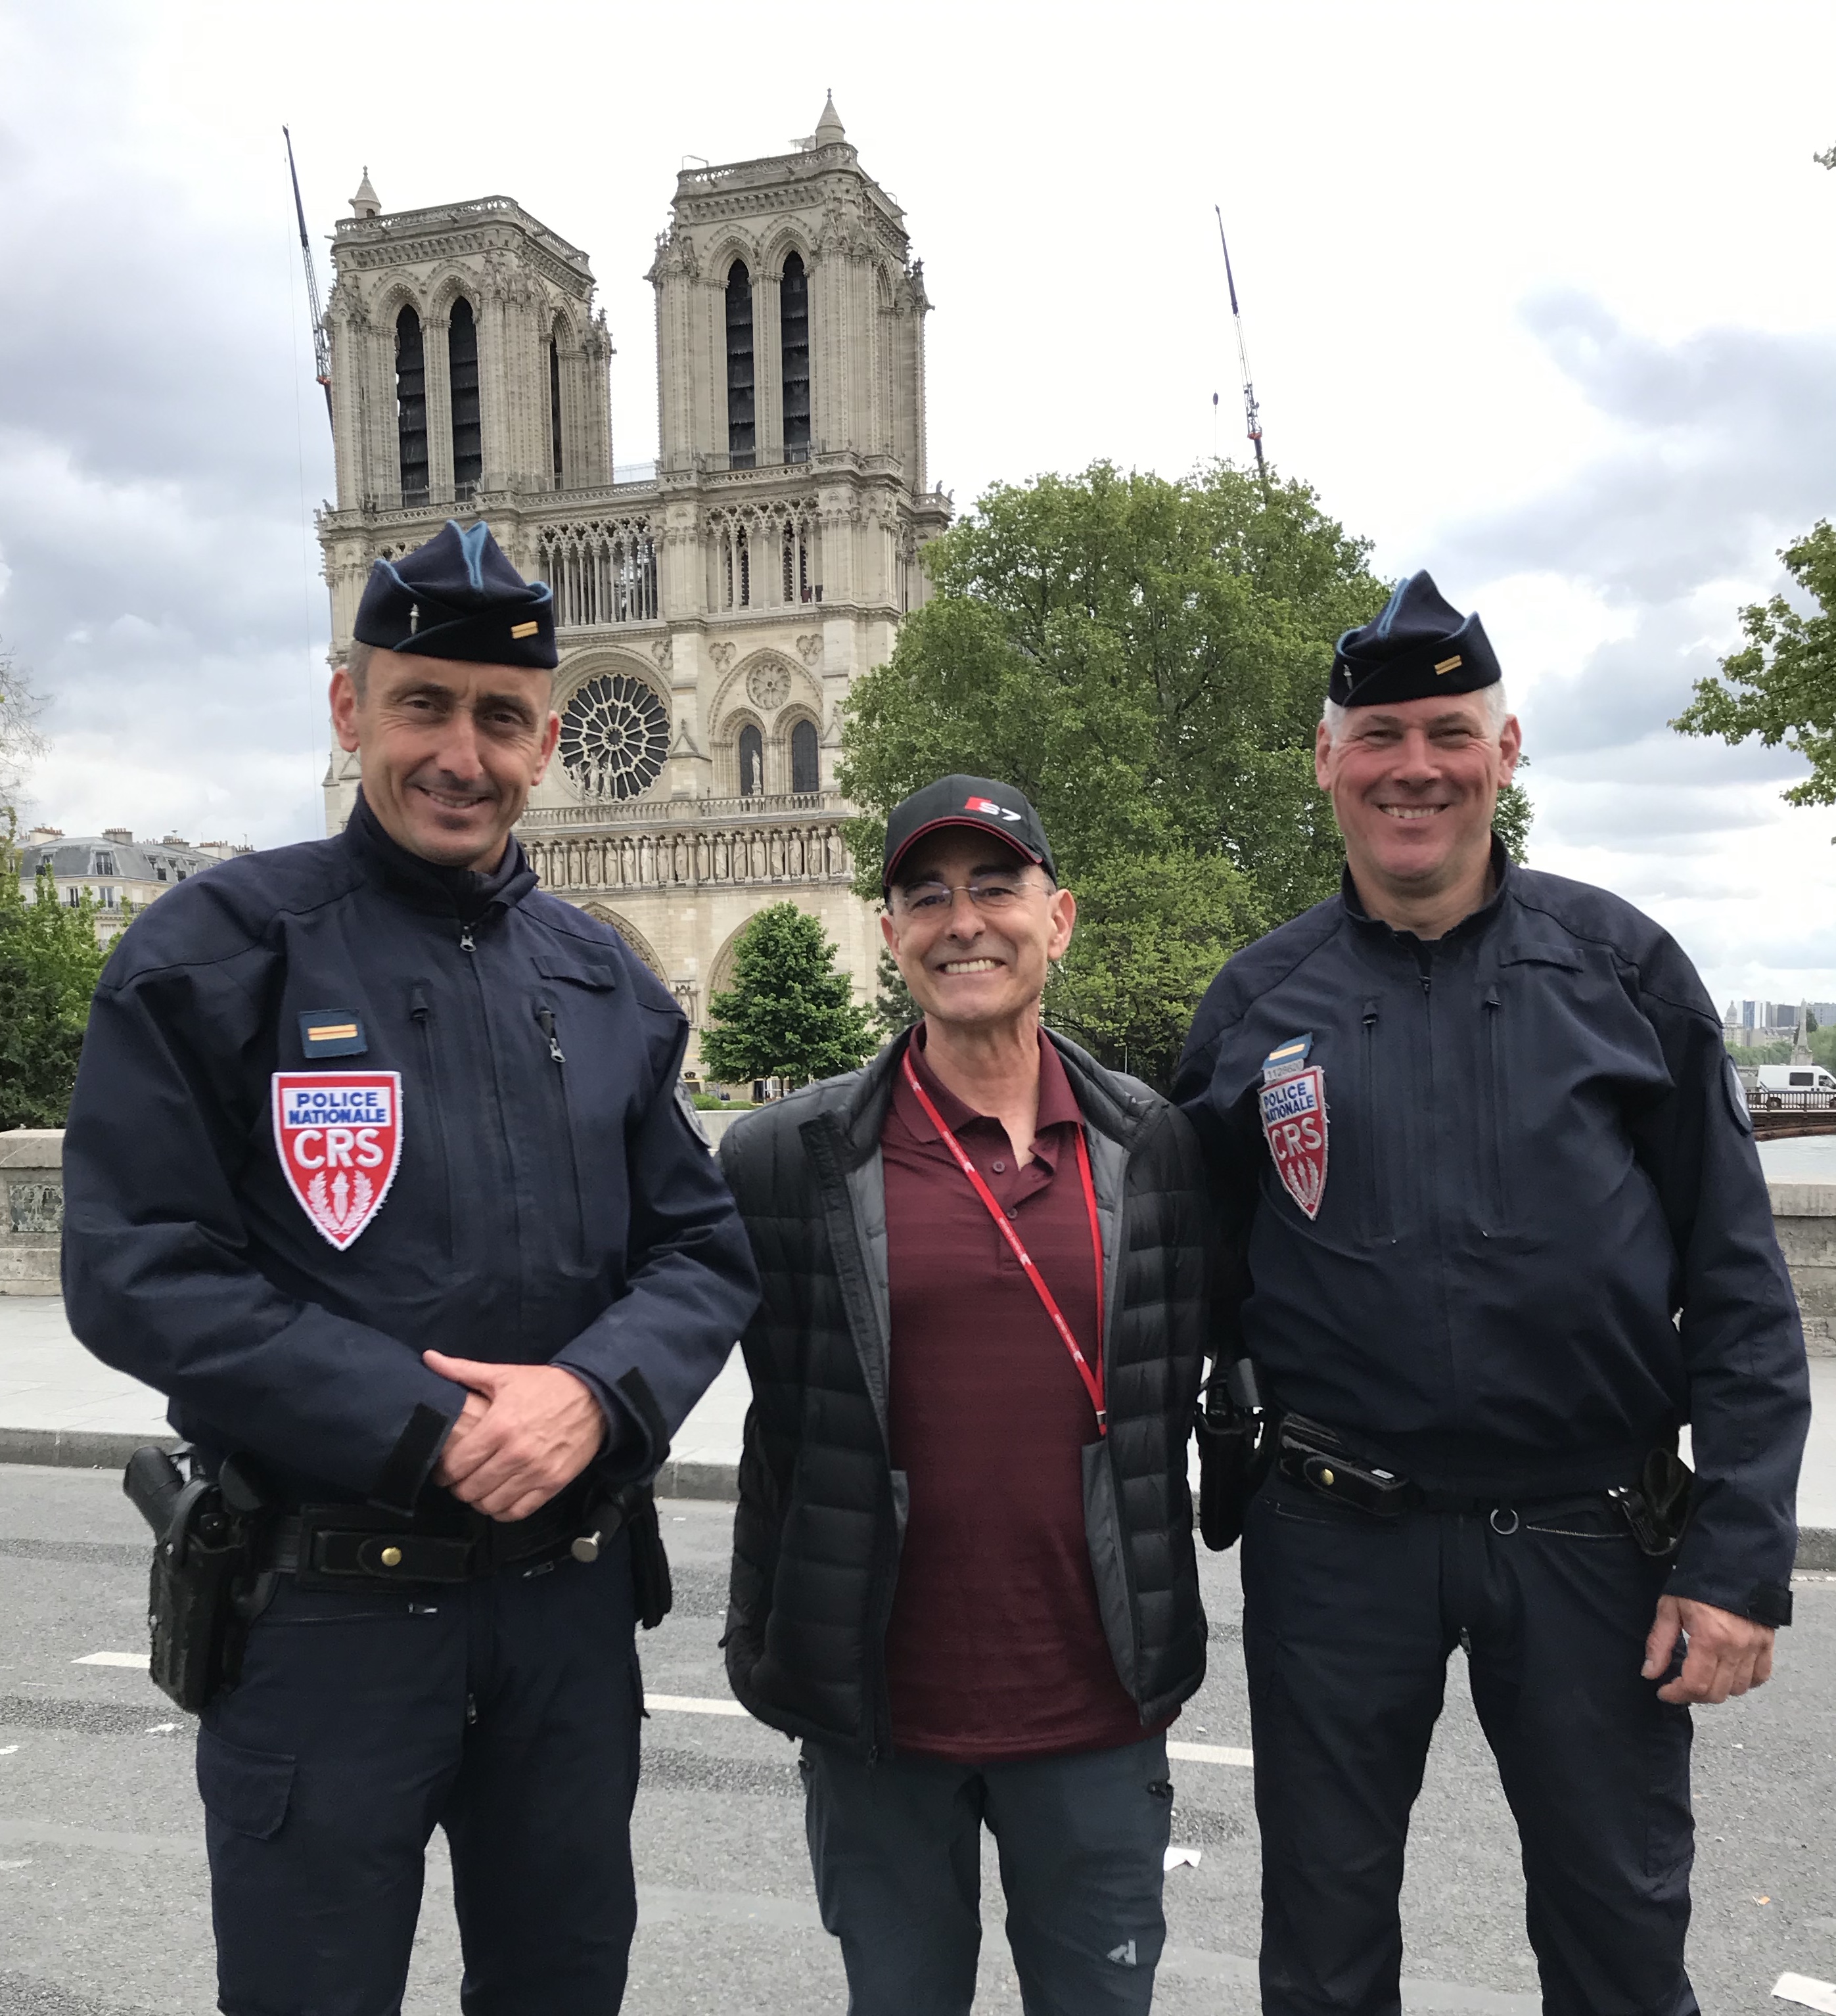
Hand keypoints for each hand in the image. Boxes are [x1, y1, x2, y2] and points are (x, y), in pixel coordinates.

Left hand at [424, 1353, 604, 1522]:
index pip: (456, 1466)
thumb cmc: (545, 1386)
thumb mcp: (503, 1375)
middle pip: (470, 1489)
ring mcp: (536, 1471)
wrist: (593, 1396)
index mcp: (498, 1426)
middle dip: (459, 1487)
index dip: (443, 1472)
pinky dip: (504, 1511)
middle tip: (460, 1480)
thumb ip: (462, 1371)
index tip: (443, 1471)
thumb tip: (429, 1359)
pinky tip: (500, 1498)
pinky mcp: (553, 1483)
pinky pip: (518, 1512)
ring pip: (491, 1504)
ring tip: (479, 1489)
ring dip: (480, 1500)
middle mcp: (516, 1453)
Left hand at [1644, 1593, 1775, 1704]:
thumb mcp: (1670, 1607)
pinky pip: (1760, 1676)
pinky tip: (1729, 1674)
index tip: (1664, 1691)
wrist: (1731, 1562)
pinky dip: (1745, 1682)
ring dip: (1718, 1690)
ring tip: (1702, 1678)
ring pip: (1739, 1689)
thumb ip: (1659, 1642)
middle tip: (1680, 1685)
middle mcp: (1736, 1648)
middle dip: (1694, 1695)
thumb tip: (1650, 1672)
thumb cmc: (1697, 1582)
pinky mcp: (1767, 1644)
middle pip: (1717, 1693)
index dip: (1677, 1694)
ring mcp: (1755, 1648)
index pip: (1695, 1685)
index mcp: (1710, 1639)